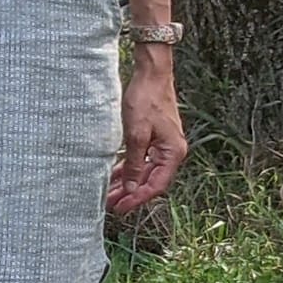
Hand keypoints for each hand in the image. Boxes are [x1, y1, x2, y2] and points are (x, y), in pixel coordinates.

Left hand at [107, 54, 187, 214]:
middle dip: (130, 193)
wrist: (151, 74)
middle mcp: (172, 151)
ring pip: (144, 171)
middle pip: (150, 180)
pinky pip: (142, 160)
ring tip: (109, 194)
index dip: (138, 198)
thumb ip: (135, 163)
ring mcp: (163, 145)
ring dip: (127, 183)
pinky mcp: (154, 138)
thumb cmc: (146, 100)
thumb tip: (132, 188)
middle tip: (110, 205)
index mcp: (173, 152)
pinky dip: (129, 168)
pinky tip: (114, 176)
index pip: (156, 185)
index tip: (121, 208)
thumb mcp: (136, 134)